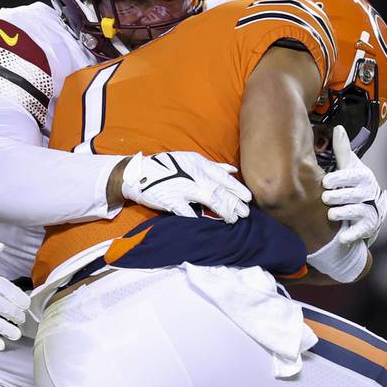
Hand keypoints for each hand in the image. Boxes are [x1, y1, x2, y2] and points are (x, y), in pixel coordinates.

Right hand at [120, 151, 250, 222]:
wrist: (138, 174)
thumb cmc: (167, 168)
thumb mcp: (190, 160)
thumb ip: (212, 166)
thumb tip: (233, 170)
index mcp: (198, 163)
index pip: (223, 177)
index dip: (237, 188)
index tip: (248, 198)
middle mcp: (192, 174)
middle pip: (219, 190)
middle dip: (234, 203)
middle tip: (245, 213)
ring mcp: (181, 187)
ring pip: (209, 200)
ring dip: (223, 211)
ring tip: (233, 219)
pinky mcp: (170, 200)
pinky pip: (187, 212)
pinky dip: (198, 219)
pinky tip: (209, 225)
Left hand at [320, 126, 386, 244]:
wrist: (366, 208)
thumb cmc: (352, 184)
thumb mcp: (348, 166)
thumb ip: (342, 150)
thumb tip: (338, 128)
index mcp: (362, 176)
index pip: (353, 176)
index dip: (340, 179)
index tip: (326, 181)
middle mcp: (367, 193)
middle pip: (353, 194)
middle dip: (339, 196)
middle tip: (326, 198)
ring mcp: (368, 210)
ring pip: (356, 211)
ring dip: (343, 213)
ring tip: (331, 215)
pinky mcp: (367, 226)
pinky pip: (361, 230)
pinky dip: (352, 235)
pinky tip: (342, 238)